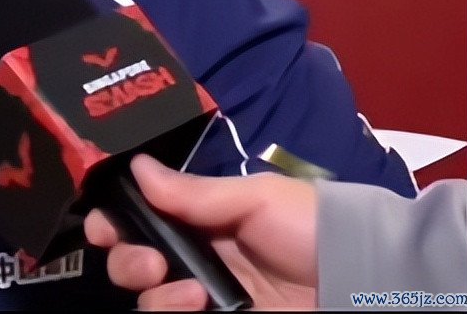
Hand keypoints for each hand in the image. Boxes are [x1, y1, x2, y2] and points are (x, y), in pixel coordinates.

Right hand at [84, 154, 318, 309]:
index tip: (106, 226)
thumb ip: (195, 192)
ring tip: (190, 295)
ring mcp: (206, 300)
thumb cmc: (309, 227)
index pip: (140, 220)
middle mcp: (194, 260)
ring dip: (155, 296)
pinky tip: (197, 307)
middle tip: (151, 263)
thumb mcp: (256, 197)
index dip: (114, 221)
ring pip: (148, 302)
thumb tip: (136, 167)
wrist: (360, 281)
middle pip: (130, 264)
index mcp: (198, 221)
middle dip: (126, 261)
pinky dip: (170, 313)